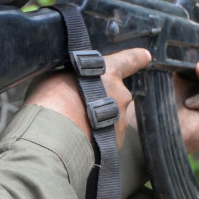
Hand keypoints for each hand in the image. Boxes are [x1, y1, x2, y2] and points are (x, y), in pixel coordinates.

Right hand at [25, 48, 151, 146]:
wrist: (55, 135)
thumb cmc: (54, 100)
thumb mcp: (58, 75)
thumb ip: (72, 76)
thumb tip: (68, 81)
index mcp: (109, 73)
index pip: (128, 61)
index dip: (136, 58)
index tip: (145, 56)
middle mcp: (120, 95)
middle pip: (115, 94)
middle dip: (101, 98)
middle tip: (78, 103)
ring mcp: (120, 121)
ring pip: (111, 117)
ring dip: (97, 119)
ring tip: (73, 123)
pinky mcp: (115, 143)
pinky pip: (106, 137)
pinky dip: (95, 137)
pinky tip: (77, 137)